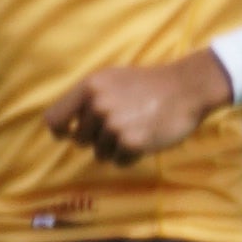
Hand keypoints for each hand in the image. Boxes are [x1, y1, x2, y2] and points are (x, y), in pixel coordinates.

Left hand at [49, 51, 237, 165]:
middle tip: (122, 125)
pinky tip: (145, 139)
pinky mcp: (131, 142)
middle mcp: (97, 105)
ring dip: (116, 148)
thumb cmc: (149, 84)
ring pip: (100, 153)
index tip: (68, 134)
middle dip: (97, 138)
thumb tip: (62, 125)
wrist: (187, 87)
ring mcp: (114, 124)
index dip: (60, 131)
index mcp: (89, 87)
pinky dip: (131, 156)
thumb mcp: (111, 79)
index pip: (54, 119)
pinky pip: (119, 161)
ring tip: (137, 128)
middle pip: (80, 140)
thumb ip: (87, 98)